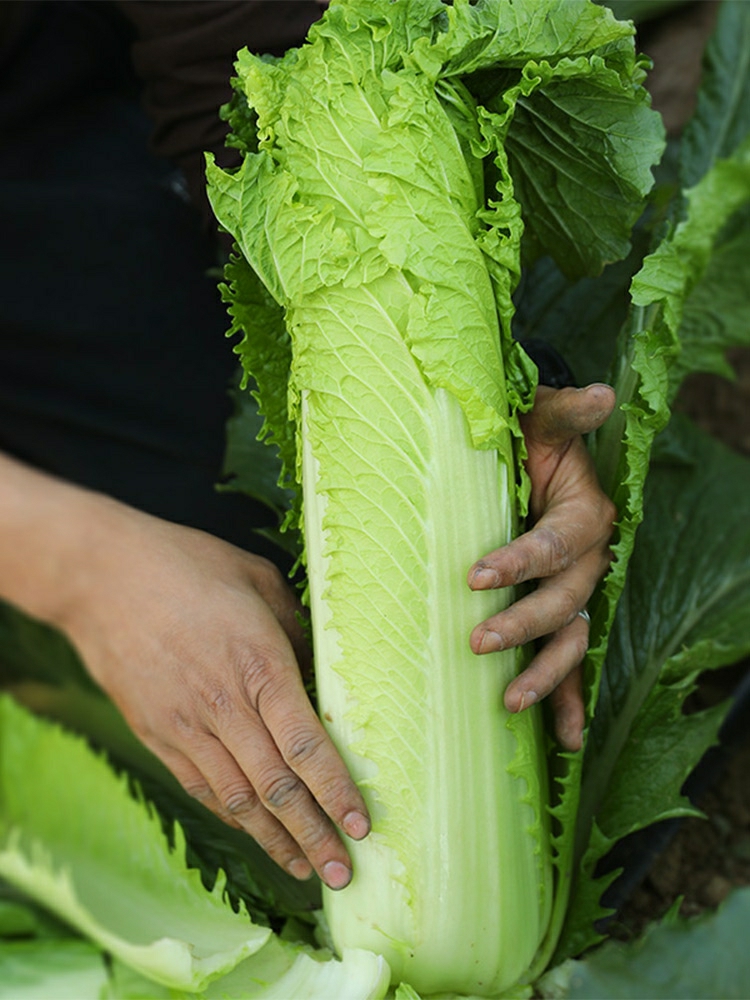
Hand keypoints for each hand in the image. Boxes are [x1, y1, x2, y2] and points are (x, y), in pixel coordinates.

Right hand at [57, 501, 369, 888]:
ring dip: (274, 840)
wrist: (101, 576)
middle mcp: (224, 706)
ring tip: (306, 869)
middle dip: (314, 835)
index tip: (362, 824)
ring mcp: (185, 725)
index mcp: (259, 665)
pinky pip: (199, 786)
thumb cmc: (186, 565)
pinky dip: (231, 815)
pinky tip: (253, 832)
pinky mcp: (155, 733)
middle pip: (277, 788)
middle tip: (343, 872)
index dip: (336, 791)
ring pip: (237, 799)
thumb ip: (296, 628)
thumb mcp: (257, 579)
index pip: (306, 746)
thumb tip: (319, 670)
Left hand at [467, 384, 616, 750]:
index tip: (476, 575)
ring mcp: (575, 593)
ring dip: (545, 675)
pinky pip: (570, 663)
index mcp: (585, 515)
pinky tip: (564, 742)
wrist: (532, 455)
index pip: (553, 545)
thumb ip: (567, 412)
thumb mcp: (544, 417)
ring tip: (510, 703)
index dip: (520, 561)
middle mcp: (586, 561)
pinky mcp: (560, 613)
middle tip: (477, 641)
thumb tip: (602, 393)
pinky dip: (569, 702)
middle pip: (562, 603)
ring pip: (569, 642)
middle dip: (522, 626)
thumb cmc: (531, 437)